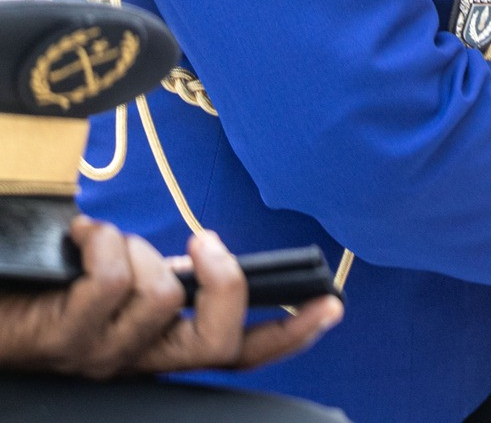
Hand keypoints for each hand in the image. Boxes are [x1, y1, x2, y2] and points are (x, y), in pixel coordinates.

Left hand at [0, 219, 342, 378]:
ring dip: (138, 247)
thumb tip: (204, 253)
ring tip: (103, 243)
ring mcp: (103, 355)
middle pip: (216, 340)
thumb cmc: (50, 288)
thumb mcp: (119, 282)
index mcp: (158, 347)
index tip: (330, 303)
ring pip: (162, 293)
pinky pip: (112, 277)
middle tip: (203, 240)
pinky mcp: (67, 337)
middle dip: (226, 282)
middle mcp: (138, 361)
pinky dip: (102, 239)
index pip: (238, 353)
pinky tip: (79, 238)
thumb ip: (164, 276)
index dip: (288, 333)